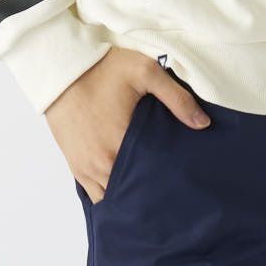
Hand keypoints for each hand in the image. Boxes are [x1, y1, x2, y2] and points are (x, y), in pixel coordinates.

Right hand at [43, 47, 211, 202]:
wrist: (62, 70)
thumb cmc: (103, 69)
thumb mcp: (146, 71)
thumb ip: (177, 98)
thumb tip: (203, 124)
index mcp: (122, 144)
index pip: (152, 178)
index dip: (167, 179)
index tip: (180, 175)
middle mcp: (103, 164)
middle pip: (133, 191)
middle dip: (151, 188)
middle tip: (168, 181)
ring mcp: (87, 168)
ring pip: (114, 197)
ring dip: (130, 192)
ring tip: (148, 181)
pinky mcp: (76, 166)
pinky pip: (96, 193)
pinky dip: (111, 192)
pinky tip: (125, 182)